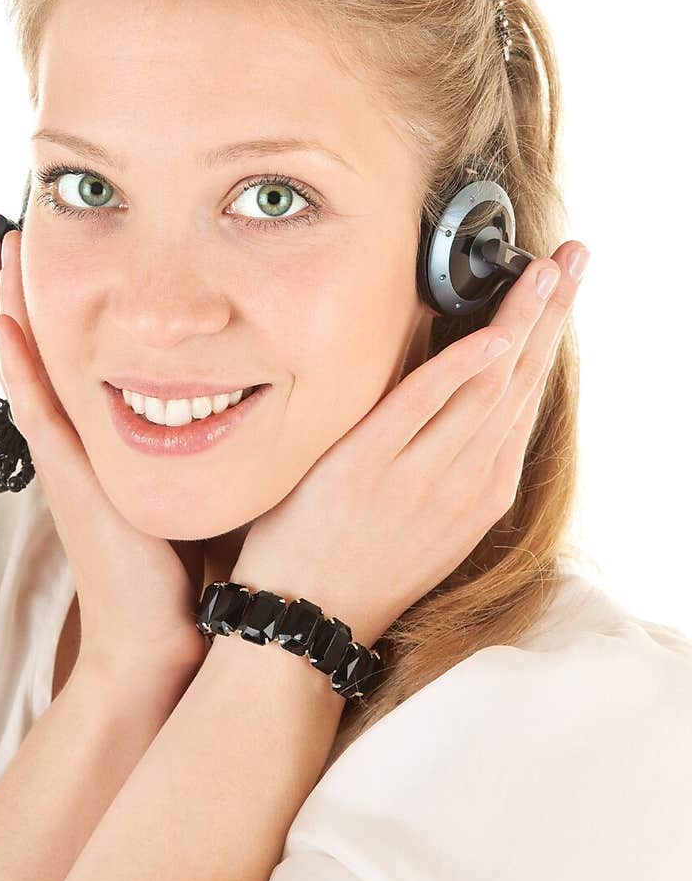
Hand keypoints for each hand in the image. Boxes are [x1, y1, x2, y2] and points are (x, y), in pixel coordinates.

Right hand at [0, 209, 206, 676]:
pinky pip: (39, 414)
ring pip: (19, 364)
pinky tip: (8, 325)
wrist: (159, 635)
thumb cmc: (177, 560)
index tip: (32, 230)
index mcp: (88, 430)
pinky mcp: (71, 480)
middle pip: (18, 341)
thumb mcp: (182, 476)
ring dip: (2, 302)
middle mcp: (65, 434)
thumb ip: (194, 427)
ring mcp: (62, 456)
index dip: (36, 290)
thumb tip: (238, 379)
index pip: (52, 343)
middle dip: (2, 279)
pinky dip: (21, 369)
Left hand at [231, 242, 588, 649]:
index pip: (526, 397)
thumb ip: (450, 463)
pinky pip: (422, 405)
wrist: (305, 623)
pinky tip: (493, 331)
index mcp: (481, 492)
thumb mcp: (428, 522)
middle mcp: (464, 483)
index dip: (550, 338)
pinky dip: (462, 367)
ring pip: (487, 385)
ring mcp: (419, 477)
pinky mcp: (366, 469)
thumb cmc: (357, 567)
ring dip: (523, 320)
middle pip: (521, 380)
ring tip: (547, 269)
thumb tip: (463, 401)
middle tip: (575, 256)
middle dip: (552, 313)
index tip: (565, 290)